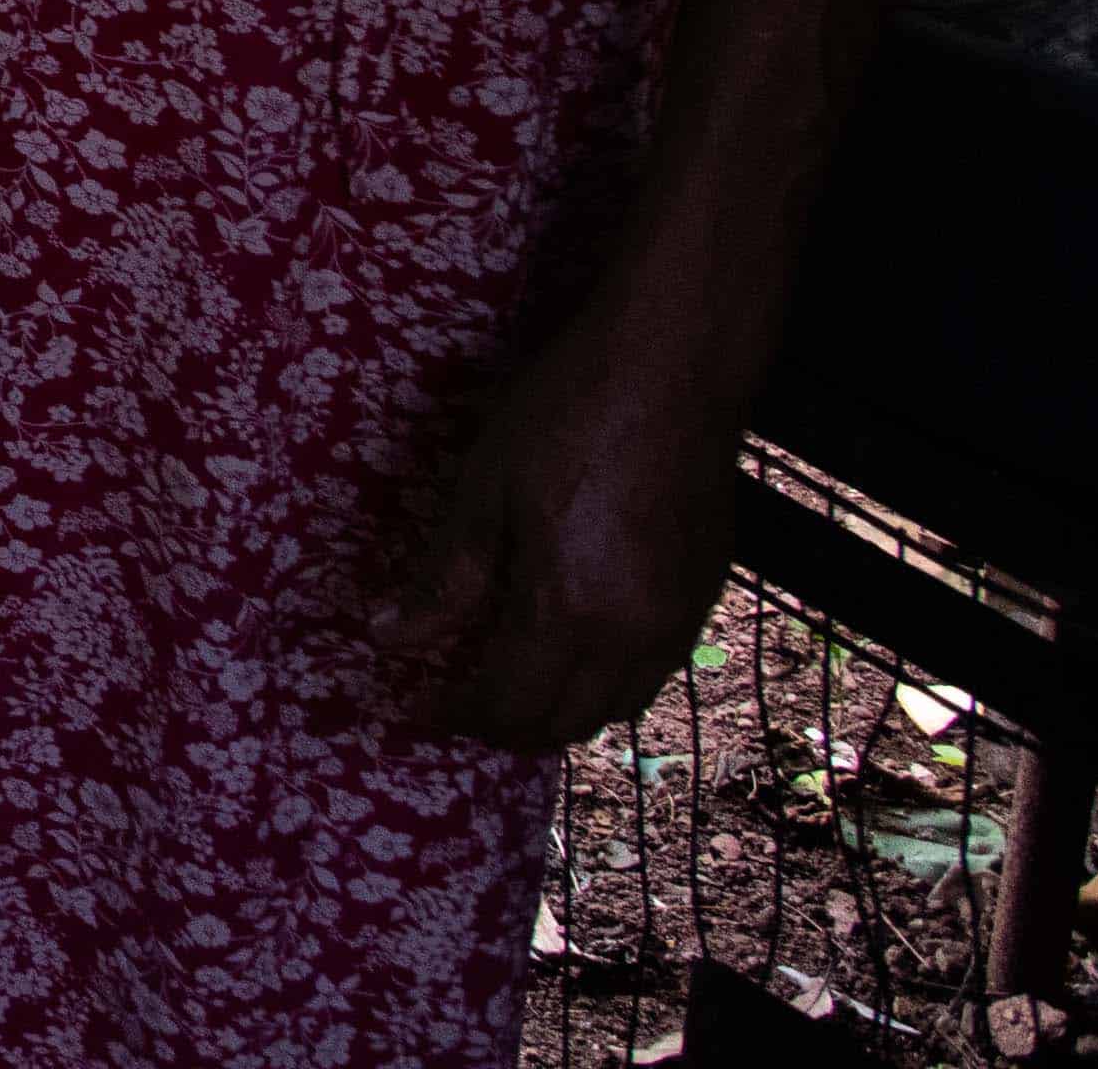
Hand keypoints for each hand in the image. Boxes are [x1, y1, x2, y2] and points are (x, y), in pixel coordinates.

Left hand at [363, 305, 740, 749]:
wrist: (671, 371)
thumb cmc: (565, 418)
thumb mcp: (483, 493)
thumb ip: (444, 581)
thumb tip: (390, 639)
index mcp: (567, 611)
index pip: (509, 704)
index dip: (461, 716)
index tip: (422, 708)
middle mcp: (632, 636)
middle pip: (567, 723)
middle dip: (508, 727)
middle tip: (461, 704)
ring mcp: (679, 620)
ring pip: (618, 707)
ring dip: (562, 711)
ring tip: (513, 684)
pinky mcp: (706, 594)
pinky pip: (655, 672)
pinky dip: (610, 683)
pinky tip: (576, 650)